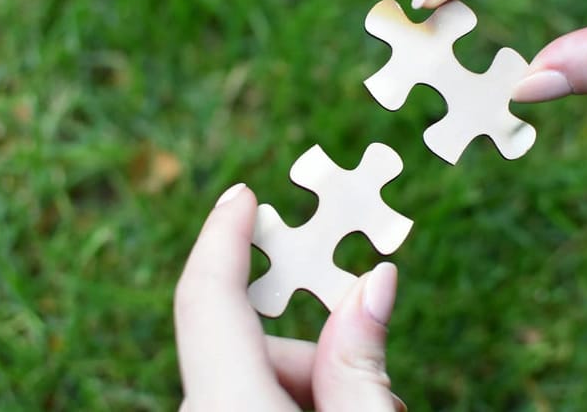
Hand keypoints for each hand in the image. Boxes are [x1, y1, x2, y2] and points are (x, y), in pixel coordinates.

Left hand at [174, 183, 406, 411]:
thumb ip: (360, 361)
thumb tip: (377, 279)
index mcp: (231, 406)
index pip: (209, 299)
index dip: (224, 237)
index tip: (242, 195)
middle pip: (249, 349)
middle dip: (313, 356)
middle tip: (378, 396)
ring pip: (248, 379)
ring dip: (304, 387)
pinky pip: (241, 405)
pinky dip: (281, 404)